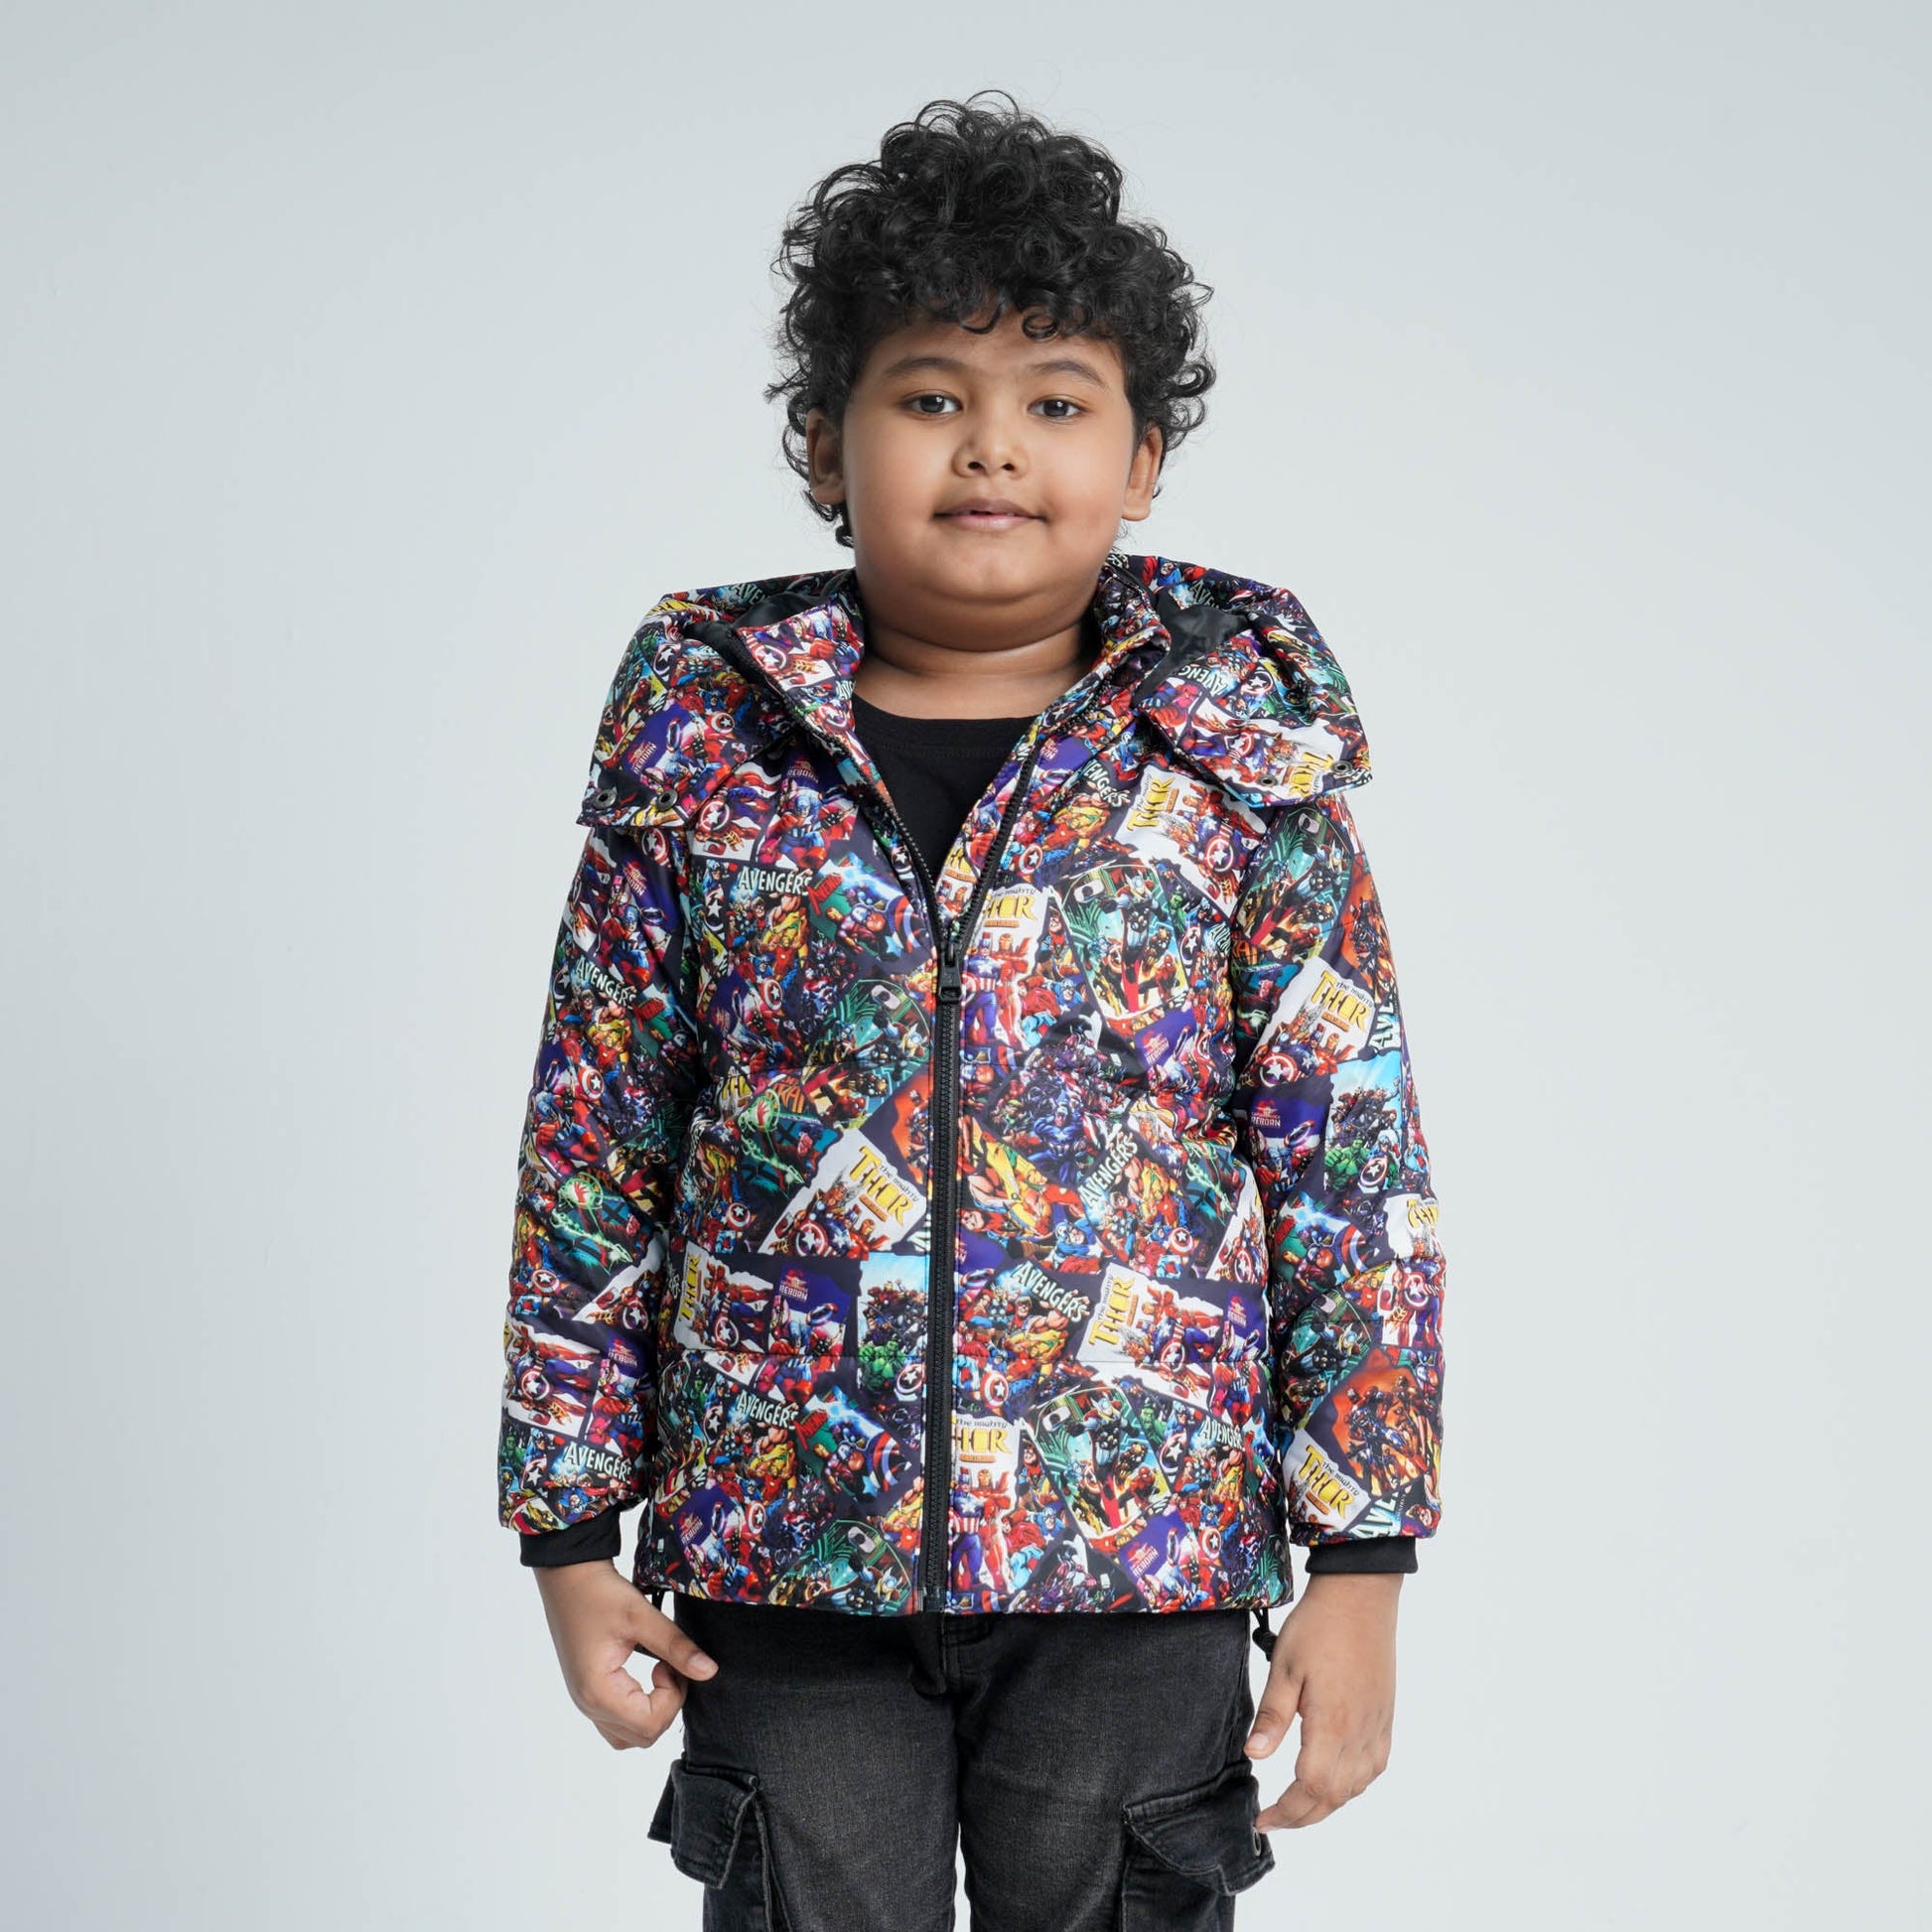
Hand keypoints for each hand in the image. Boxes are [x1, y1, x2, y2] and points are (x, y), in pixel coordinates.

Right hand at [532, 1561, 717, 1749]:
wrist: (567, 1576)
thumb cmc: (598, 1594)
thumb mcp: (641, 1616)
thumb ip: (676, 1647)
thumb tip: (709, 1671)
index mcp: (598, 1693)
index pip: (649, 1725)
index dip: (673, 1698)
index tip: (671, 1664)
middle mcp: (588, 1705)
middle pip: (641, 1736)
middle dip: (667, 1705)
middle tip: (670, 1666)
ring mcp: (585, 1701)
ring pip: (628, 1735)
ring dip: (652, 1711)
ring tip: (659, 1671)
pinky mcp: (588, 1692)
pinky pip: (617, 1721)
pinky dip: (637, 1708)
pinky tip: (644, 1676)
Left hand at [1245, 1570, 1400, 1828]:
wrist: (1361, 1595)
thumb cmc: (1319, 1626)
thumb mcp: (1284, 1666)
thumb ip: (1272, 1716)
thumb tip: (1255, 1755)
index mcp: (1333, 1724)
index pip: (1311, 1788)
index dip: (1286, 1811)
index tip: (1263, 1818)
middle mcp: (1361, 1732)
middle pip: (1334, 1796)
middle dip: (1302, 1816)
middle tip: (1274, 1819)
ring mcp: (1377, 1726)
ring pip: (1356, 1787)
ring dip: (1327, 1804)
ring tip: (1298, 1804)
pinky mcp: (1385, 1717)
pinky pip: (1374, 1767)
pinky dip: (1352, 1785)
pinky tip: (1335, 1780)